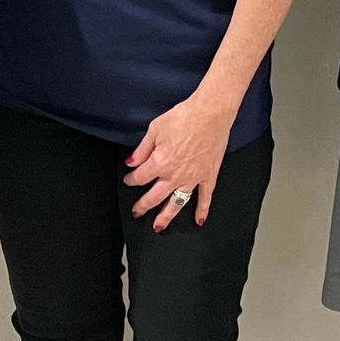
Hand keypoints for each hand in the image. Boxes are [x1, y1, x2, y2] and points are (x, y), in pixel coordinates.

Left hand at [123, 92, 239, 230]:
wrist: (211, 113)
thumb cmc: (184, 117)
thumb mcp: (155, 129)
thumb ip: (143, 149)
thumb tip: (132, 161)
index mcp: (160, 163)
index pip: (140, 177)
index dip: (132, 180)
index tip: (129, 180)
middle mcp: (174, 175)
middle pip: (154, 196)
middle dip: (143, 206)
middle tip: (137, 212)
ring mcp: (193, 178)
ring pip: (176, 203)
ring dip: (166, 217)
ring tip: (158, 227)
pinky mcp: (208, 176)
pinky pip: (205, 198)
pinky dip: (202, 211)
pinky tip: (198, 221)